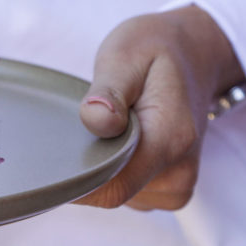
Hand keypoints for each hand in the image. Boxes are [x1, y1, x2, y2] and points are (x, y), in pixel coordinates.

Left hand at [74, 5, 244, 210]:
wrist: (194, 53)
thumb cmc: (154, 51)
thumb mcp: (126, 55)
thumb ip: (109, 91)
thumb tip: (96, 121)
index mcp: (171, 137)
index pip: (115, 187)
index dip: (77, 182)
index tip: (51, 160)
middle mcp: (180, 169)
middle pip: (113, 192)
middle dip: (87, 166)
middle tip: (82, 124)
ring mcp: (179, 182)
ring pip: (119, 194)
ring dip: (102, 167)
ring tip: (108, 127)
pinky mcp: (170, 186)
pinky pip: (129, 192)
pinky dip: (115, 171)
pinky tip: (117, 140)